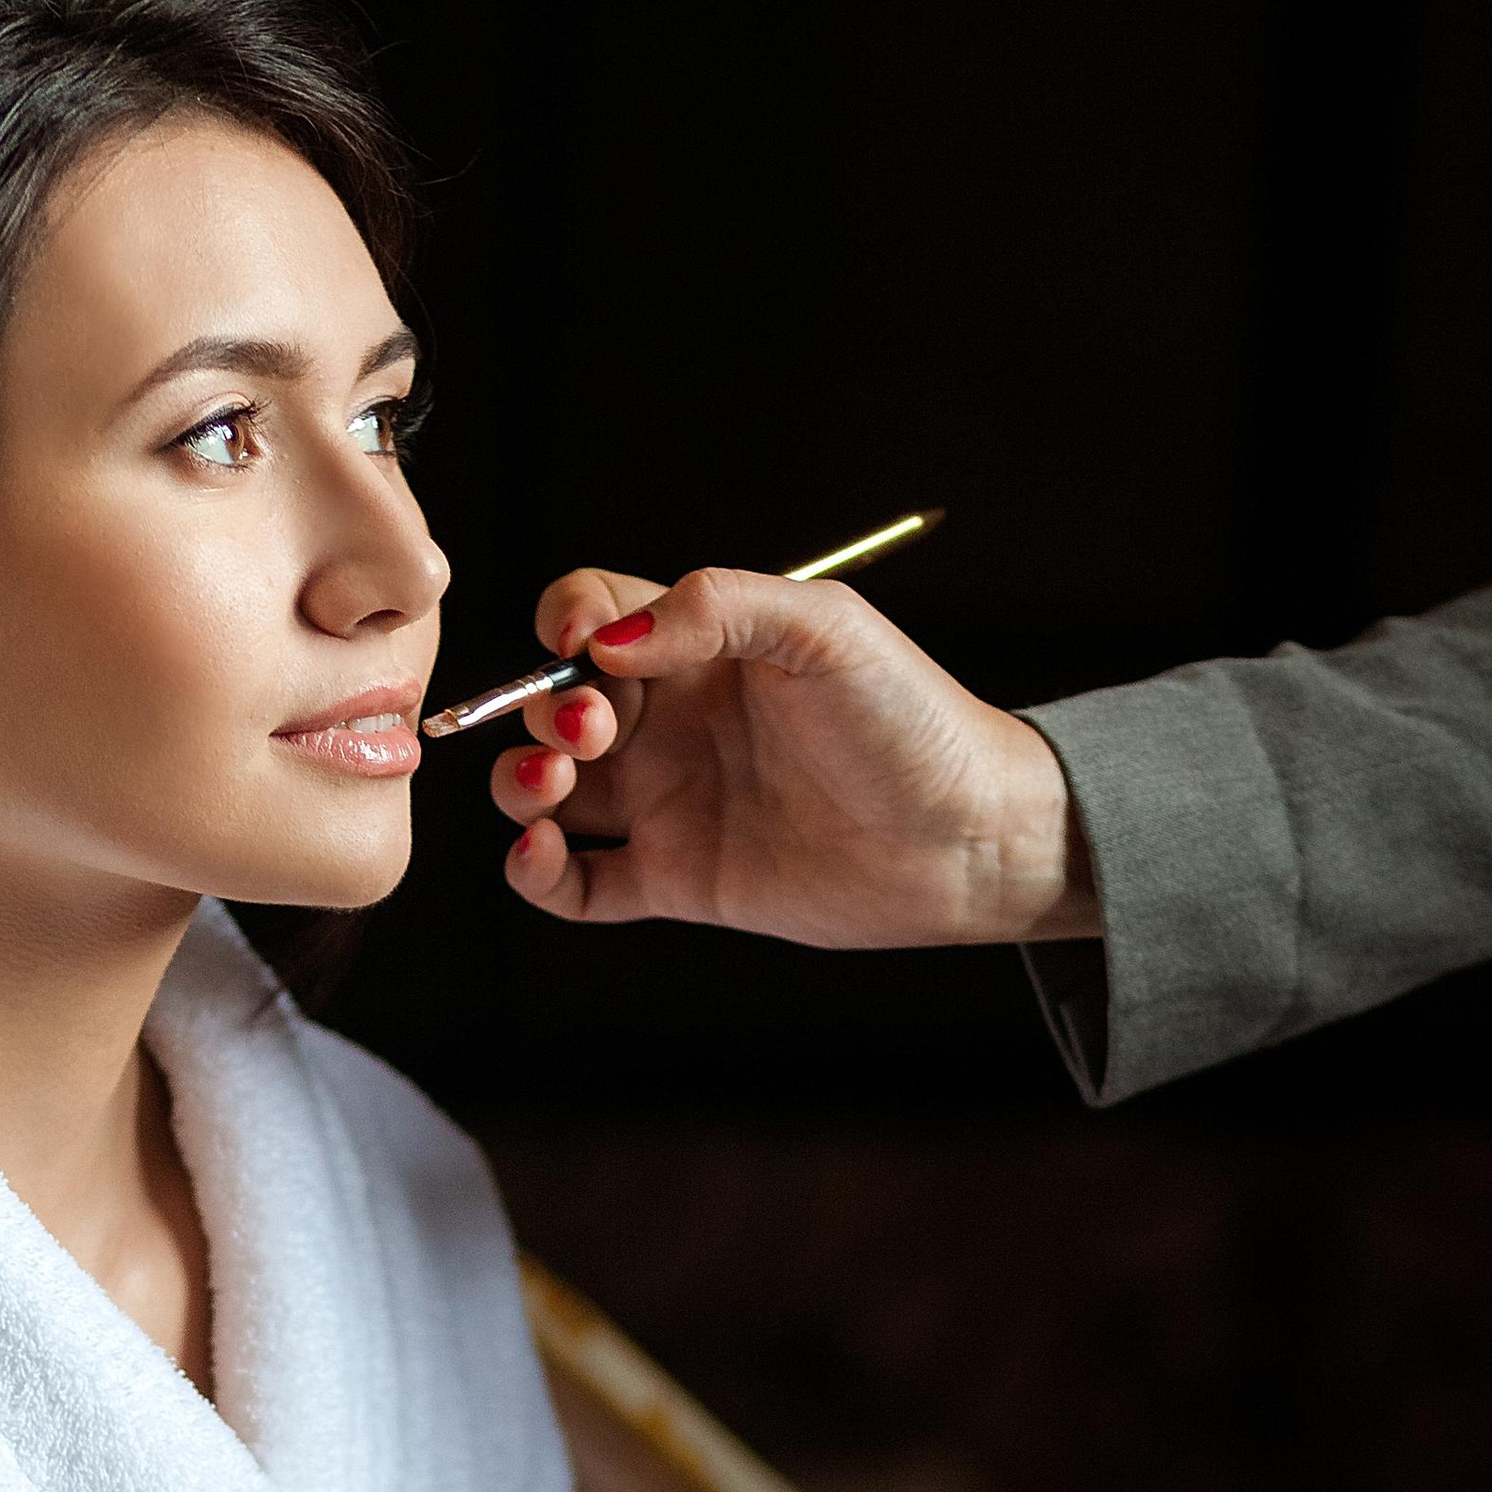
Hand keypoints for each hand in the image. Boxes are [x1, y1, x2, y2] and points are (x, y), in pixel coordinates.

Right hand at [489, 565, 1100, 947]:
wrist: (970, 837)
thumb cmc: (912, 722)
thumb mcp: (825, 630)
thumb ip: (717, 607)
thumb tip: (609, 639)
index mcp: (700, 649)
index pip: (592, 613)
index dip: (566, 621)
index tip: (579, 645)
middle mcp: (673, 722)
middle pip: (553, 701)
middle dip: (542, 707)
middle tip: (591, 729)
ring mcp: (669, 803)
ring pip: (547, 791)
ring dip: (521, 783)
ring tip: (551, 786)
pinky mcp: (677, 880)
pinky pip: (577, 884)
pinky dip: (536, 874)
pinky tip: (541, 855)